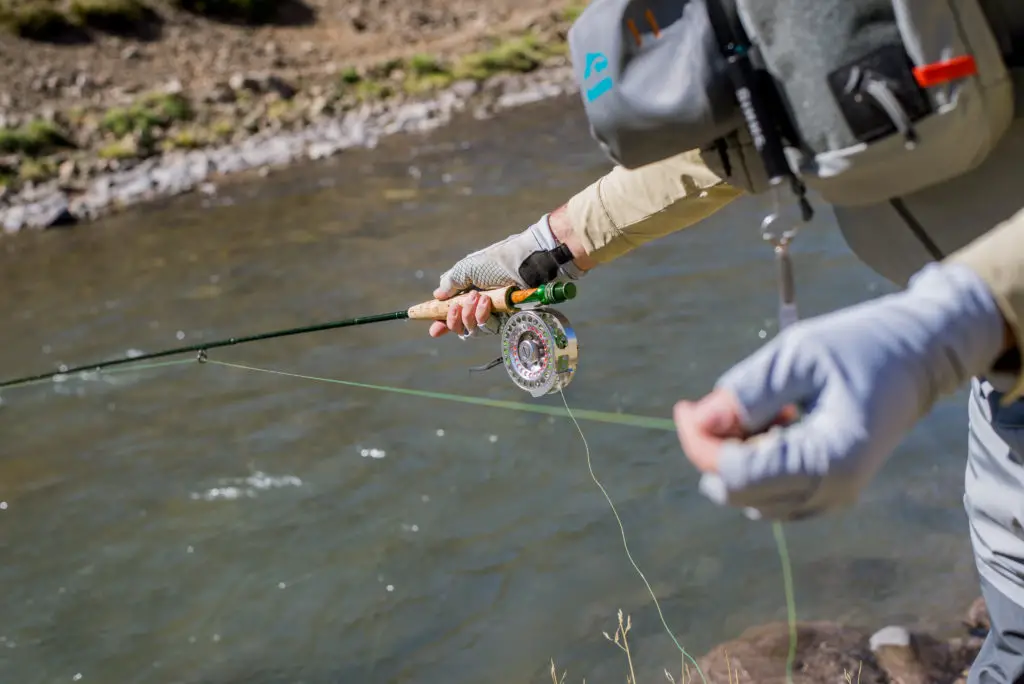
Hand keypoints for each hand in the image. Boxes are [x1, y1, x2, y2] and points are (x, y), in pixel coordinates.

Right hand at [428, 213, 584, 337]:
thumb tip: (437, 295)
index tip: (434, 329)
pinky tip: (486, 303)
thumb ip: (451, 282)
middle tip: (456, 308)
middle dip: (454, 320)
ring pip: (473, 329)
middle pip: (461, 325)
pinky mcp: (507, 319)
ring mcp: (494, 313)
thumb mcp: (468, 268)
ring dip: (469, 316)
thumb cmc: (497, 261)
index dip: (442, 321)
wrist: (526, 263)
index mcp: (469, 289)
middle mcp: (480, 303)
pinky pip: (489, 328)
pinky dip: (483, 317)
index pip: (452, 310)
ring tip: (476, 298)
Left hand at [673, 262, 1006, 521]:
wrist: (922, 354)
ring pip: (750, 495)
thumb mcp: (799, 354)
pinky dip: (758, 460)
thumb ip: (748, 392)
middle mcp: (831, 492)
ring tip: (765, 406)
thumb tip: (699, 422)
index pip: (736, 475)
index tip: (684, 406)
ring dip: (737, 454)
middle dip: (713, 449)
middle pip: (737, 491)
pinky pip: (772, 491)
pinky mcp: (830, 492)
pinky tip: (777, 421)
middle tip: (715, 402)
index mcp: (829, 461)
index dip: (699, 443)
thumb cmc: (862, 344)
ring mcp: (832, 497)